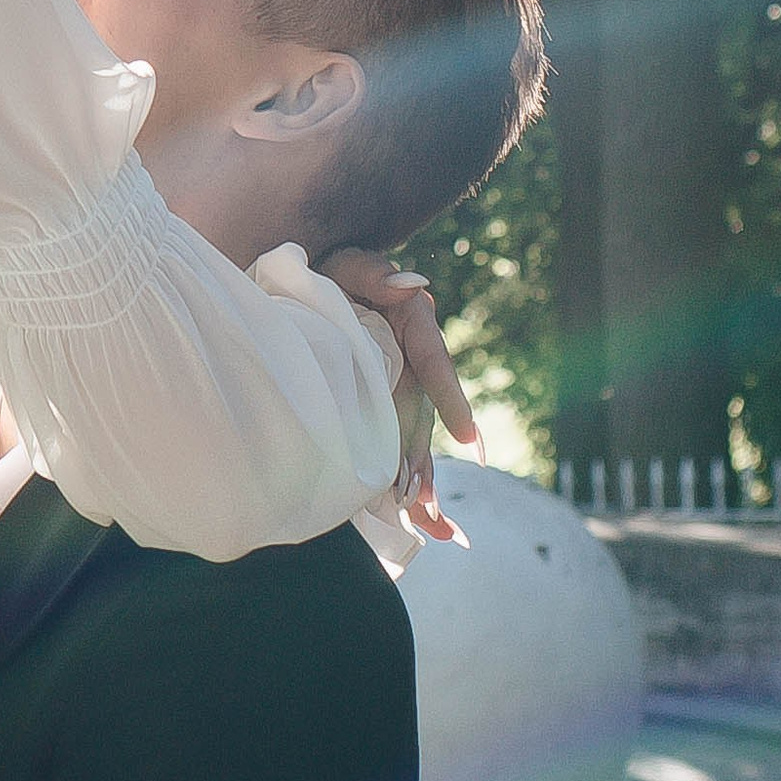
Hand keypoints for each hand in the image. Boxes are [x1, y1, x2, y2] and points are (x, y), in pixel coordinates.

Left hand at [322, 253, 480, 543]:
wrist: (308, 277)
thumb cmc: (329, 266)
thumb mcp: (347, 263)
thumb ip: (373, 272)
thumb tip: (412, 285)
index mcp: (413, 322)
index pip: (435, 361)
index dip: (452, 400)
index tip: (472, 439)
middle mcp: (413, 356)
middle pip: (426, 411)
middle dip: (426, 455)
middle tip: (424, 499)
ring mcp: (399, 379)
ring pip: (414, 431)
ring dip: (417, 473)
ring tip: (424, 517)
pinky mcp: (381, 398)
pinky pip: (395, 437)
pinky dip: (402, 470)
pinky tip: (411, 510)